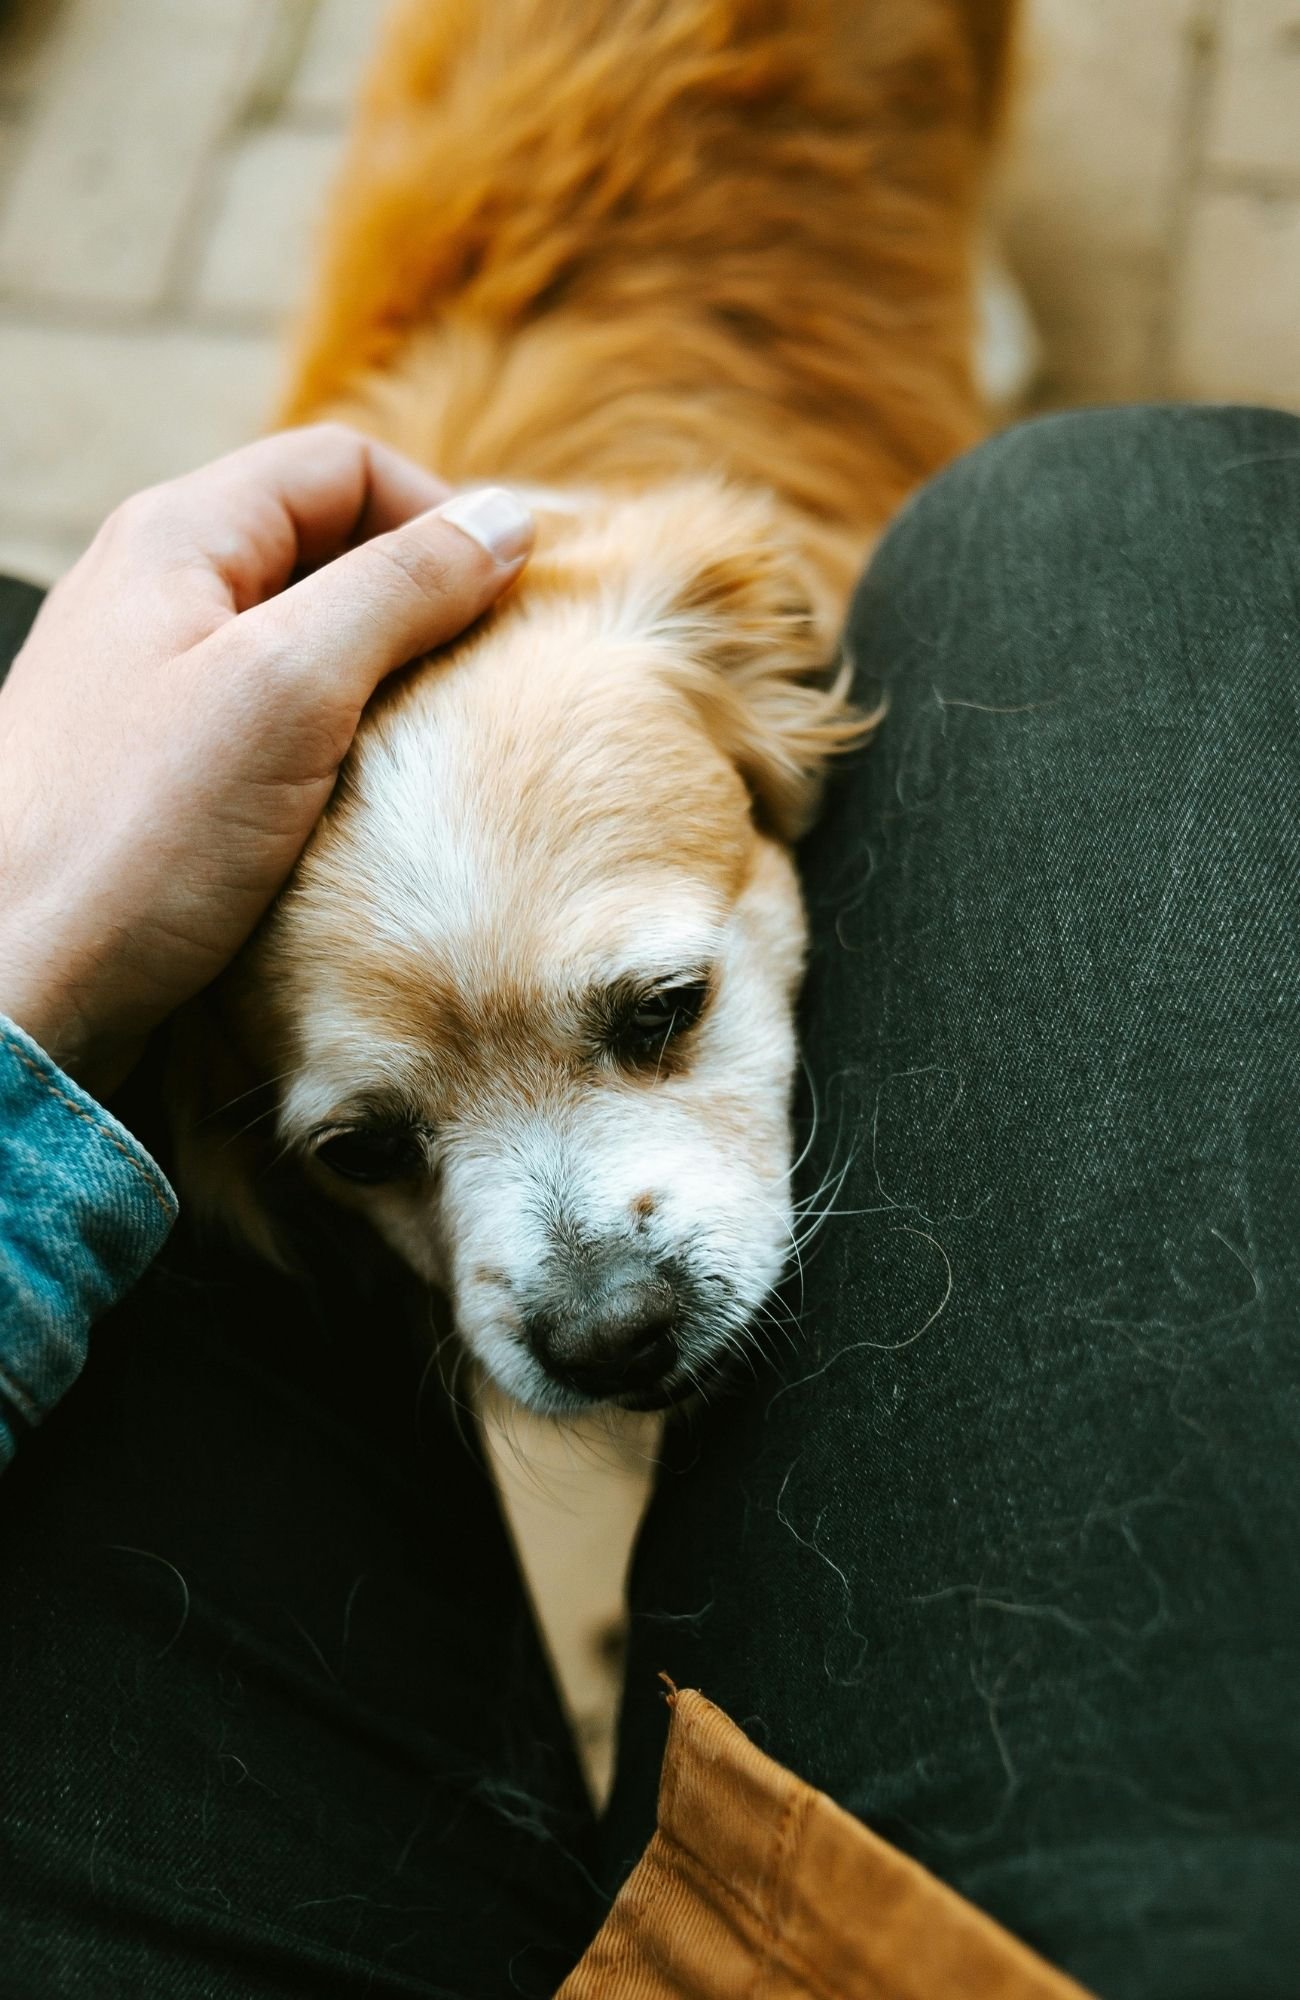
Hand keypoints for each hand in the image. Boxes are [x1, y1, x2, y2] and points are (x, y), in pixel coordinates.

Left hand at [0, 424, 532, 1098]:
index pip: (345, 467)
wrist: (18, 993)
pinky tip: (367, 808)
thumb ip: (399, 588)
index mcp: (179, 536)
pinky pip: (276, 726)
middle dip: (422, 603)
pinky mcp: (160, 773)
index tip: (513, 605)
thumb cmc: (134, 838)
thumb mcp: (286, 687)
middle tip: (488, 683)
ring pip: (307, 642)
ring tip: (437, 752)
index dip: (442, 518)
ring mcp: (154, 685)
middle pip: (328, 548)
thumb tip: (506, 520)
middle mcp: (158, 593)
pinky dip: (340, 749)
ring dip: (387, 684)